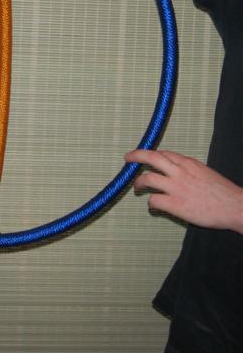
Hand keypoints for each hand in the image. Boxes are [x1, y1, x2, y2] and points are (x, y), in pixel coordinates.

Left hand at [124, 149, 242, 233]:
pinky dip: (150, 203)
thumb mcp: (204, 171)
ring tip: (137, 187)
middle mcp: (179, 171)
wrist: (235, 207)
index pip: (163, 153)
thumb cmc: (223, 192)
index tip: (145, 158)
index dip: (151, 155)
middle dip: (135, 156)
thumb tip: (176, 170)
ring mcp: (176, 188)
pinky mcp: (175, 205)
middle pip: (150, 157)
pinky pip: (154, 200)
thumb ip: (189, 169)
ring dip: (138, 182)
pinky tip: (153, 206)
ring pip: (147, 178)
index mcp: (188, 163)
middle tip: (128, 159)